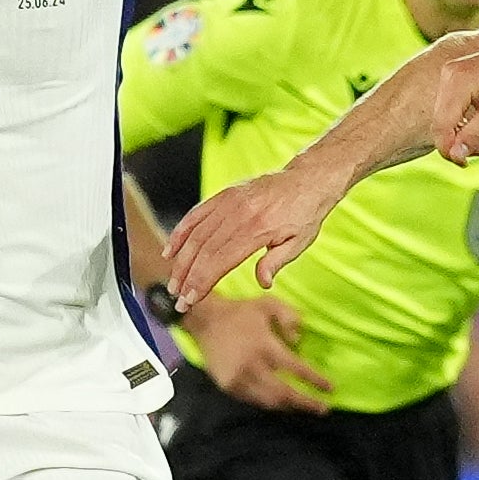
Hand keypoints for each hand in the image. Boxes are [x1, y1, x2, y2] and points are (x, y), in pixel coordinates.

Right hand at [169, 164, 347, 301]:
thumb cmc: (304, 215)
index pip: (220, 261)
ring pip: (196, 234)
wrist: (307, 179)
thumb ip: (276, 262)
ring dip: (181, 260)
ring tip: (173, 282)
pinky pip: (196, 214)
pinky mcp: (224, 195)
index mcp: (257, 229)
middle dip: (187, 277)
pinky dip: (181, 232)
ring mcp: (228, 202)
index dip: (201, 282)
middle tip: (178, 298)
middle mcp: (239, 214)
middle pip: (203, 250)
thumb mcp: (299, 243)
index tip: (190, 300)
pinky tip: (171, 251)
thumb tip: (263, 283)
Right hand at [189, 292, 332, 411]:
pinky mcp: (228, 387)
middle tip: (323, 409)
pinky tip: (282, 403)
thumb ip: (289, 317)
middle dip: (306, 403)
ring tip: (305, 407)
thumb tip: (299, 341)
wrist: (205, 321)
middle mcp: (252, 366)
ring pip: (269, 402)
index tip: (330, 388)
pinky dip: (271, 404)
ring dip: (290, 407)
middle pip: (284, 393)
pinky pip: (254, 401)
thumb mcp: (268, 304)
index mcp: (264, 346)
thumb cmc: (241, 313)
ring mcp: (238, 379)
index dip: (315, 380)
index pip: (296, 369)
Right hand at [431, 31, 478, 162]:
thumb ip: (474, 133)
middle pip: (440, 121)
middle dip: (456, 143)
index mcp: (456, 82)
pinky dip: (464, 120)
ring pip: (445, 115)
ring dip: (461, 133)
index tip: (464, 164)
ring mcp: (450, 73)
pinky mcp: (457, 75)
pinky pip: (452, 105)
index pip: (440, 126)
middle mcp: (448, 74)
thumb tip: (455, 156)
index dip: (449, 150)